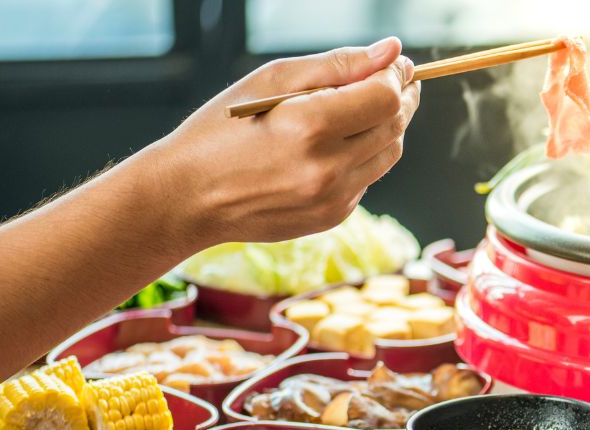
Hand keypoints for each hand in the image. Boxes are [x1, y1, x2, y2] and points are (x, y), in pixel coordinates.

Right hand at [144, 37, 420, 246]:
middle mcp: (327, 169)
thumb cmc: (223, 129)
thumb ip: (337, 65)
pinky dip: (363, 157)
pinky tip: (336, 145)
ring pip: (388, 155)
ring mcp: (333, 199)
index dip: (396, 77)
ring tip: (365, 108)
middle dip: (400, 98)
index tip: (395, 65)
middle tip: (393, 80)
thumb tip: (391, 51)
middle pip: (394, 126)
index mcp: (310, 127)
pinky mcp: (332, 217)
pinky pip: (367, 179)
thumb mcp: (271, 80)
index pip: (385, 98)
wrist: (189, 196)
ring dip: (387, 127)